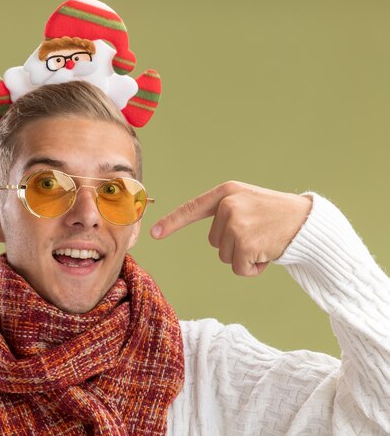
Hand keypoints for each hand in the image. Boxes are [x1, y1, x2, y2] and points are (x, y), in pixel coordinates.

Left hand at [150, 181, 311, 275]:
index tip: (153, 233)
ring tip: (264, 241)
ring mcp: (236, 224)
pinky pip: (238, 269)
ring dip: (244, 256)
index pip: (192, 209)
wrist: (308, 222)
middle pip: (214, 242)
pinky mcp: (245, 243)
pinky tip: (267, 254)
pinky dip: (252, 269)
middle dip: (234, 245)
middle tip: (258, 233)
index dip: (172, 222)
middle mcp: (228, 205)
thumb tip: (213, 238)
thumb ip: (226, 211)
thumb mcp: (248, 202)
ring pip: (225, 256)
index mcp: (226, 193)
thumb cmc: (276, 215)